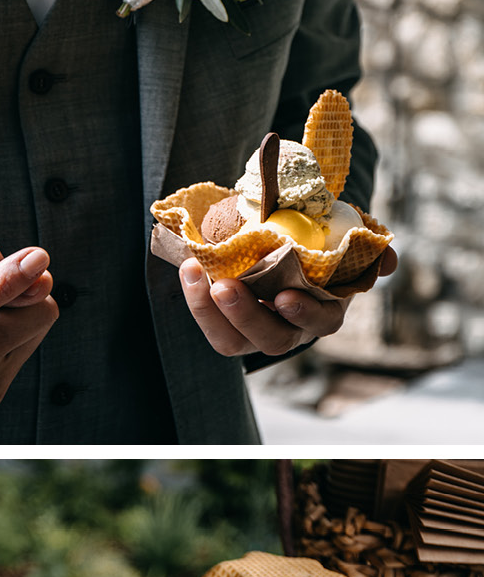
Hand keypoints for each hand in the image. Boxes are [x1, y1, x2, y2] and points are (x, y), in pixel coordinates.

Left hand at [179, 247, 396, 356]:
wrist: (281, 236)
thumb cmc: (318, 240)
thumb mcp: (344, 238)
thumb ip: (367, 248)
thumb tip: (388, 262)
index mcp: (325, 311)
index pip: (321, 322)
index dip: (304, 314)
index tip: (285, 297)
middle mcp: (291, 329)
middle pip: (271, 340)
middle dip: (246, 315)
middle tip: (225, 286)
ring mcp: (255, 330)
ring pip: (231, 340)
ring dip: (209, 311)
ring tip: (194, 273)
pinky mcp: (226, 324)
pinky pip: (210, 324)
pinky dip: (195, 300)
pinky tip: (189, 269)